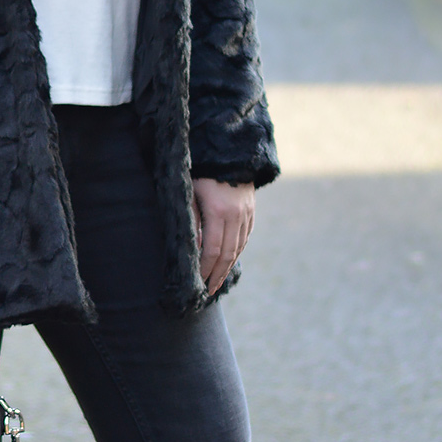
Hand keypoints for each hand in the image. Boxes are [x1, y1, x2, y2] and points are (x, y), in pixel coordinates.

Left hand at [193, 178, 253, 292]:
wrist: (227, 151)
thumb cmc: (200, 171)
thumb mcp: (189, 193)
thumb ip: (191, 219)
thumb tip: (194, 247)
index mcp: (217, 211)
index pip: (212, 250)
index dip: (205, 268)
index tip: (198, 282)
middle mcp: (235, 215)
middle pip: (228, 254)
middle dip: (217, 274)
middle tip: (209, 290)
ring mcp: (246, 213)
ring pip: (239, 247)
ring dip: (228, 267)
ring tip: (218, 281)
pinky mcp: (251, 210)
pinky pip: (245, 237)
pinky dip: (237, 251)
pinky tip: (230, 261)